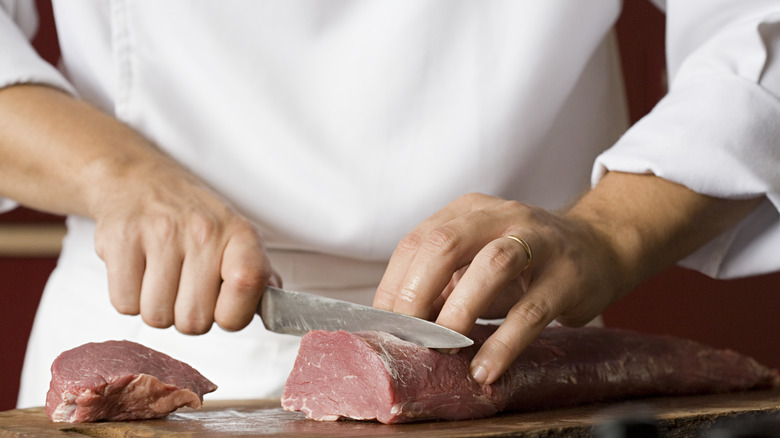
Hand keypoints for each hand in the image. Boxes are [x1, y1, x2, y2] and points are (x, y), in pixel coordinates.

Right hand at [0, 85, 276, 334]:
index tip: (224, 309)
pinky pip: (124, 304)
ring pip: (157, 316)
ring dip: (157, 309)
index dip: (233, 315)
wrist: (137, 180)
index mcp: (240, 233)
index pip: (248, 285)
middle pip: (194, 320)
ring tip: (161, 279)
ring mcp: (159, 233)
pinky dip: (129, 299)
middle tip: (185, 290)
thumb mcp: (236, 237)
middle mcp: (203, 230)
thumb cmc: (192, 218)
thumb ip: (258, 275)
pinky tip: (138, 273)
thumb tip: (277, 308)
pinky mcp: (120, 239)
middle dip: (187, 317)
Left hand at [373, 192, 629, 384]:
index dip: (394, 285)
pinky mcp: (566, 276)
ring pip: (490, 266)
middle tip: (408, 336)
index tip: (384, 325)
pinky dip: (503, 344)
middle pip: (445, 244)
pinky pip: (530, 311)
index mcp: (468, 212)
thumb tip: (400, 325)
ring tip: (444, 350)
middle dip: (416, 293)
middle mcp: (500, 216)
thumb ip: (442, 283)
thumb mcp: (477, 261)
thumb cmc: (526, 262)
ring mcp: (537, 241)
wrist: (599, 247)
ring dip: (458, 312)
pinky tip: (485, 369)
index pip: (417, 242)